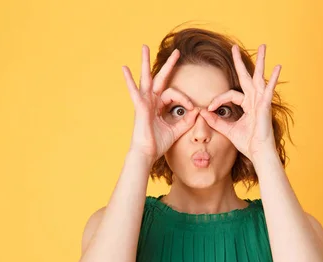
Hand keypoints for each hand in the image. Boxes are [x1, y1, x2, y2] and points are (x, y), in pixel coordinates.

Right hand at [122, 45, 199, 163]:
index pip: (174, 93)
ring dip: (146, 62)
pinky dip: (129, 80)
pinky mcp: (140, 107)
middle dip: (168, 65)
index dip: (185, 99)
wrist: (147, 154)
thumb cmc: (158, 144)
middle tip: (177, 51)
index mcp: (158, 106)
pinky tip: (124, 68)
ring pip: (146, 78)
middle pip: (160, 78)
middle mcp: (151, 101)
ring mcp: (144, 102)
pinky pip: (134, 91)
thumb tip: (197, 111)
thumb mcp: (176, 130)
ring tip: (144, 47)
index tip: (193, 108)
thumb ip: (186, 121)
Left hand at [199, 44, 280, 161]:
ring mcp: (261, 102)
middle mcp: (255, 100)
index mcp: (247, 105)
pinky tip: (277, 67)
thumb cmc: (247, 143)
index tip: (208, 108)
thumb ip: (216, 121)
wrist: (258, 153)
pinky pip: (268, 90)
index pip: (230, 94)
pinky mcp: (265, 106)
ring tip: (264, 46)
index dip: (218, 99)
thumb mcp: (228, 129)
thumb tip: (202, 113)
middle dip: (240, 62)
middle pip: (247, 77)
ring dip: (261, 61)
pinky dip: (273, 79)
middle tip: (234, 47)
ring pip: (259, 77)